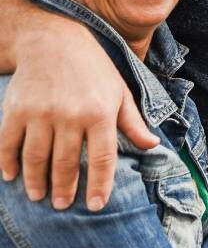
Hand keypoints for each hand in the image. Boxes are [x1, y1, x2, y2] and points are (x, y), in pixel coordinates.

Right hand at [0, 20, 158, 210]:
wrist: (53, 41)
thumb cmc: (93, 70)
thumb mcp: (119, 92)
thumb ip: (133, 122)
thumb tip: (152, 146)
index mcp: (100, 113)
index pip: (102, 158)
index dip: (100, 185)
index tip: (96, 205)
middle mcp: (71, 115)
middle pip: (66, 163)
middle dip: (64, 188)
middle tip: (62, 206)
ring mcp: (41, 113)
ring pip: (37, 158)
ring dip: (37, 181)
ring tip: (39, 197)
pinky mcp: (16, 110)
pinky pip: (9, 143)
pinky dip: (8, 163)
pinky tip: (12, 177)